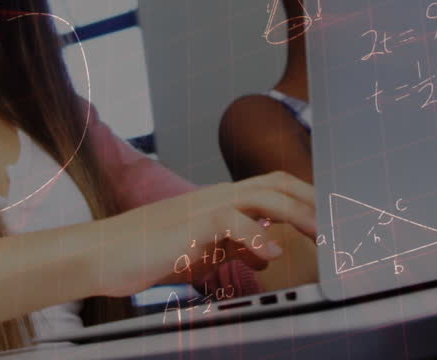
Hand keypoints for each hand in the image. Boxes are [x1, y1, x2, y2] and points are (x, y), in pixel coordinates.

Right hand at [85, 171, 316, 297]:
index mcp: (219, 200)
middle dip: (311, 201)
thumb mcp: (201, 250)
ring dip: (296, 214)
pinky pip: (230, 222)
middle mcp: (215, 197)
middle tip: (336, 225)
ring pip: (261, 196)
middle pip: (275, 183)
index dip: (305, 196)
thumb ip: (234, 245)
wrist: (101, 253)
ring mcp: (202, 208)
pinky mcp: (188, 227)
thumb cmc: (147, 251)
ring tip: (318, 234)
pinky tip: (270, 253)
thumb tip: (267, 248)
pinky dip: (255, 236)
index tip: (330, 217)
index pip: (272, 186)